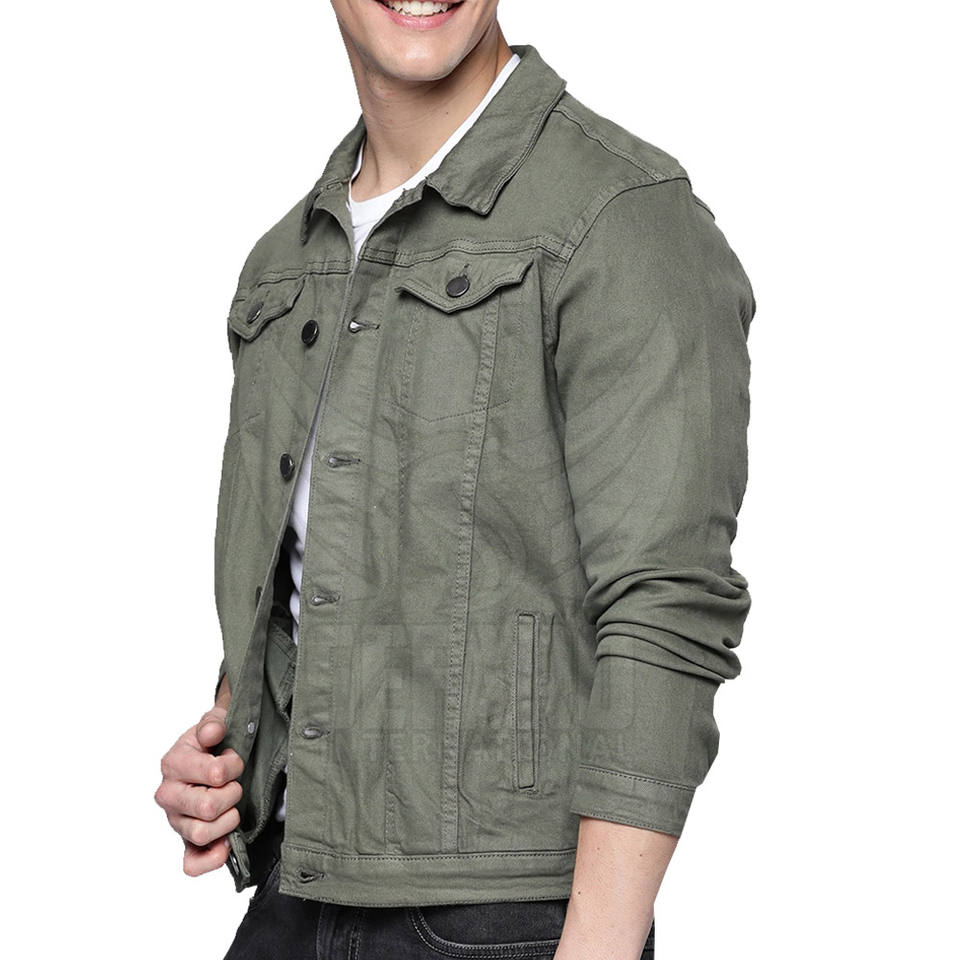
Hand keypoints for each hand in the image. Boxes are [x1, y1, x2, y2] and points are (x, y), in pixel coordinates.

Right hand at [155, 705, 243, 875]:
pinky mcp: (185, 842)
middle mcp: (169, 794)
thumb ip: (213, 723)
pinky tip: (226, 846)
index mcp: (173, 763)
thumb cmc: (213, 743)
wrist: (211, 756)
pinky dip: (211, 859)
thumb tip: (213, 732)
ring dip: (228, 821)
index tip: (234, 760)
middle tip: (235, 785)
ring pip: (201, 834)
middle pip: (207, 807)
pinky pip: (191, 864)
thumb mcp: (214, 723)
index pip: (213, 774)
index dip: (233, 767)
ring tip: (232, 807)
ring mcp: (176, 820)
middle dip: (232, 794)